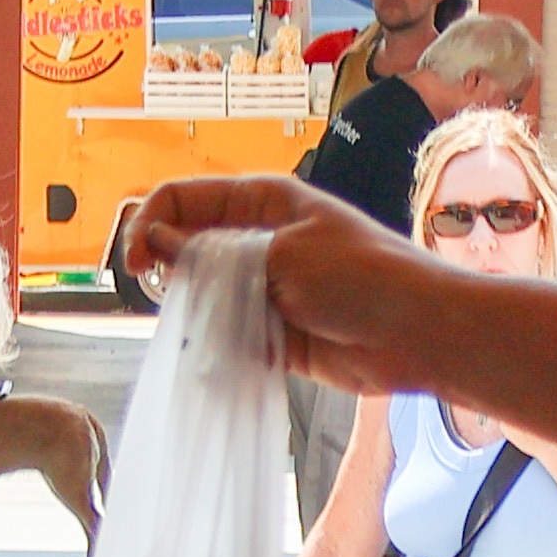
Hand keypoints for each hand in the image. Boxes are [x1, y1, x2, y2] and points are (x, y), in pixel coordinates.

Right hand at [127, 175, 471, 398]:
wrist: (420, 334)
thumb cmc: (364, 277)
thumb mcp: (282, 255)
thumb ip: (214, 253)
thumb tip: (156, 243)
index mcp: (261, 202)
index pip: (181, 199)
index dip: (149, 223)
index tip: (135, 263)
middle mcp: (258, 240)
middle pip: (185, 250)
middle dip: (170, 276)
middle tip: (176, 302)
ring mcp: (266, 288)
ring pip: (204, 298)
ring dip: (198, 316)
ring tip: (214, 331)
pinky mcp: (275, 333)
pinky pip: (228, 338)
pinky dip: (220, 349)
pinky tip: (228, 357)